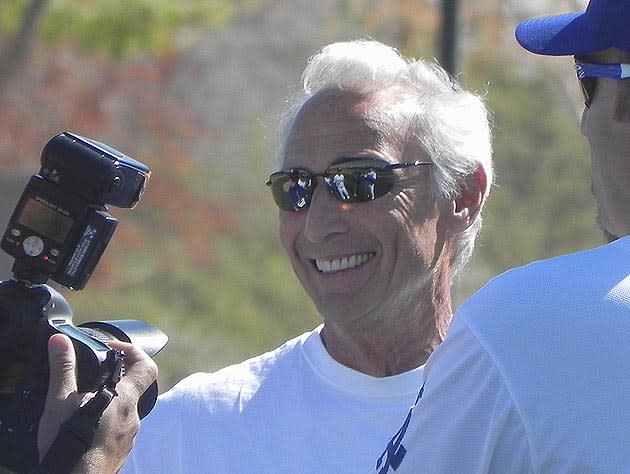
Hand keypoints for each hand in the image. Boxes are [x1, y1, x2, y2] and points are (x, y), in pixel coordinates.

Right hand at [38, 333, 157, 472]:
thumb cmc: (70, 444)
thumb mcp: (61, 402)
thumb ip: (63, 369)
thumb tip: (60, 341)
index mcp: (125, 399)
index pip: (147, 367)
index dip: (134, 352)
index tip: (114, 348)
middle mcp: (132, 418)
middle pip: (132, 390)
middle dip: (113, 381)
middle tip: (90, 379)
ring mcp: (128, 438)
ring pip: (124, 412)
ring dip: (107, 405)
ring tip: (82, 407)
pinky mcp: (120, 453)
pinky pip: (117, 432)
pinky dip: (104, 425)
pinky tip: (85, 430)